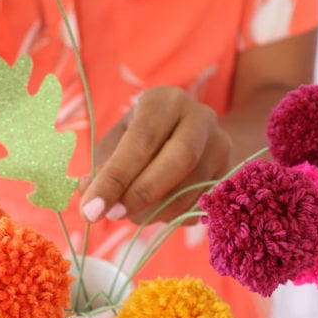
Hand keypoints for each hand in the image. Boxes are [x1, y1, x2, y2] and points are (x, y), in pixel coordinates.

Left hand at [79, 87, 232, 224]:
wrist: (188, 135)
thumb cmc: (141, 137)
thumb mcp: (116, 142)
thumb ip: (101, 167)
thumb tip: (88, 196)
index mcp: (165, 101)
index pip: (142, 139)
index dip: (116, 178)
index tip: (91, 209)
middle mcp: (200, 117)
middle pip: (178, 161)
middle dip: (140, 195)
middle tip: (111, 216)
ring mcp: (221, 145)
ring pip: (191, 188)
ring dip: (154, 211)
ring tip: (129, 213)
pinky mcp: (229, 173)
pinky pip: (200, 204)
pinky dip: (171, 216)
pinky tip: (154, 211)